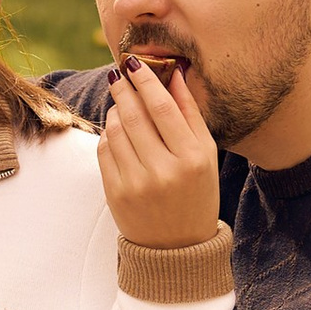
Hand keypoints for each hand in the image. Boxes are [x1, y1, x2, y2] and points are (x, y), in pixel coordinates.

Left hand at [98, 53, 222, 251]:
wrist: (178, 248)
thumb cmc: (197, 193)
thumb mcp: (206, 155)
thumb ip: (190, 113)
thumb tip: (174, 73)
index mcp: (192, 158)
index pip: (162, 107)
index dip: (145, 80)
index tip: (134, 61)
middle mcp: (164, 171)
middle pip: (134, 115)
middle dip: (124, 88)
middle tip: (119, 73)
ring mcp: (137, 184)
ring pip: (115, 130)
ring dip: (115, 110)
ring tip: (122, 105)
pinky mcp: (116, 194)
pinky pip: (104, 150)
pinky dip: (108, 135)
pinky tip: (118, 132)